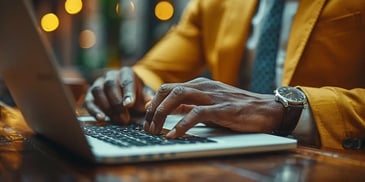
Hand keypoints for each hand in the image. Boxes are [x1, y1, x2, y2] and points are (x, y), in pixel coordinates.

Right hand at [84, 67, 153, 123]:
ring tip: (117, 120)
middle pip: (110, 85)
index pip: (126, 80)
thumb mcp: (146, 95)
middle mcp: (111, 75)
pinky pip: (89, 100)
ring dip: (107, 107)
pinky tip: (101, 119)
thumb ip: (148, 98)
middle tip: (125, 118)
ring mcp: (99, 83)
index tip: (129, 104)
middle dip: (117, 103)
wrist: (127, 95)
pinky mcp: (91, 94)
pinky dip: (94, 110)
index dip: (128, 93)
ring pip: (98, 91)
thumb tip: (148, 104)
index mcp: (126, 73)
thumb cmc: (137, 94)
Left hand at [144, 77, 283, 137]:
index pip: (167, 88)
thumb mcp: (210, 103)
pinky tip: (174, 134)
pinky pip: (197, 113)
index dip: (153, 102)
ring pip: (179, 96)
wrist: (266, 109)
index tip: (146, 117)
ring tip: (156, 130)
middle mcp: (203, 87)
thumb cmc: (237, 108)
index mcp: (199, 85)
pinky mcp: (223, 108)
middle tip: (148, 126)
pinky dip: (182, 124)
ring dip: (163, 113)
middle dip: (154, 108)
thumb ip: (191, 104)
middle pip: (168, 90)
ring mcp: (213, 96)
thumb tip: (170, 111)